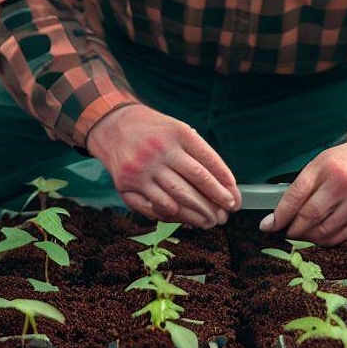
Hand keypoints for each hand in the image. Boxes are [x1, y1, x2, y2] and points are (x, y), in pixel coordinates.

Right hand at [86, 105, 241, 228]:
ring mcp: (141, 168)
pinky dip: (173, 217)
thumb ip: (198, 154)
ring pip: (176, 200)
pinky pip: (154, 208)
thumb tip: (222, 187)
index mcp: (178, 133)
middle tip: (226, 215)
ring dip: (196, 215)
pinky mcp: (126, 184)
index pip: (208, 162)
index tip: (234, 199)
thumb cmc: (154, 131)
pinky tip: (186, 221)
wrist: (112, 125)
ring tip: (210, 222)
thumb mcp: (178, 130)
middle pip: (195, 182)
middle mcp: (160, 150)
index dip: (224, 184)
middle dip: (214, 203)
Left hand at [259, 124, 346, 245]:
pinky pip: (342, 238)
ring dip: (309, 238)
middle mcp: (346, 185)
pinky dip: (327, 240)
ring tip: (303, 233)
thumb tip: (278, 217)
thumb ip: (301, 187)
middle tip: (285, 232)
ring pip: (325, 233)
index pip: (295, 197)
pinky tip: (322, 234)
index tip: (267, 226)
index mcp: (328, 168)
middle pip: (310, 218)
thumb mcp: (321, 164)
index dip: (279, 216)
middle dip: (293, 230)